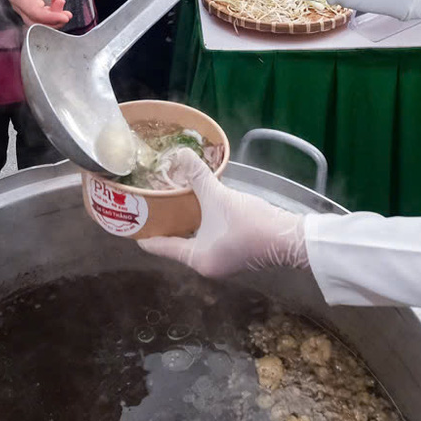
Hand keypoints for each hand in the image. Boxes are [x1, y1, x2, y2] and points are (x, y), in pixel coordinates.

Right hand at [0, 0, 71, 25]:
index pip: (35, 13)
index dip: (50, 17)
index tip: (64, 17)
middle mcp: (19, 4)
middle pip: (36, 22)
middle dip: (53, 21)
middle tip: (67, 14)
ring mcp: (23, 6)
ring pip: (39, 21)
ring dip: (53, 18)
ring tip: (64, 5)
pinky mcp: (29, 6)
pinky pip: (40, 15)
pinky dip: (51, 12)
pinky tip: (57, 2)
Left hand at [137, 151, 308, 276]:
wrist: (290, 237)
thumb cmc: (249, 223)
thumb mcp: (218, 196)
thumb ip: (196, 176)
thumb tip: (179, 154)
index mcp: (196, 259)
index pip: (160, 248)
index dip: (143, 233)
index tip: (130, 220)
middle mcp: (206, 266)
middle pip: (176, 246)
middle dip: (165, 225)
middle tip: (151, 205)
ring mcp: (223, 263)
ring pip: (194, 242)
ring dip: (185, 224)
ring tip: (173, 202)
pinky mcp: (237, 256)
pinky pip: (209, 240)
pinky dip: (201, 226)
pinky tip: (201, 208)